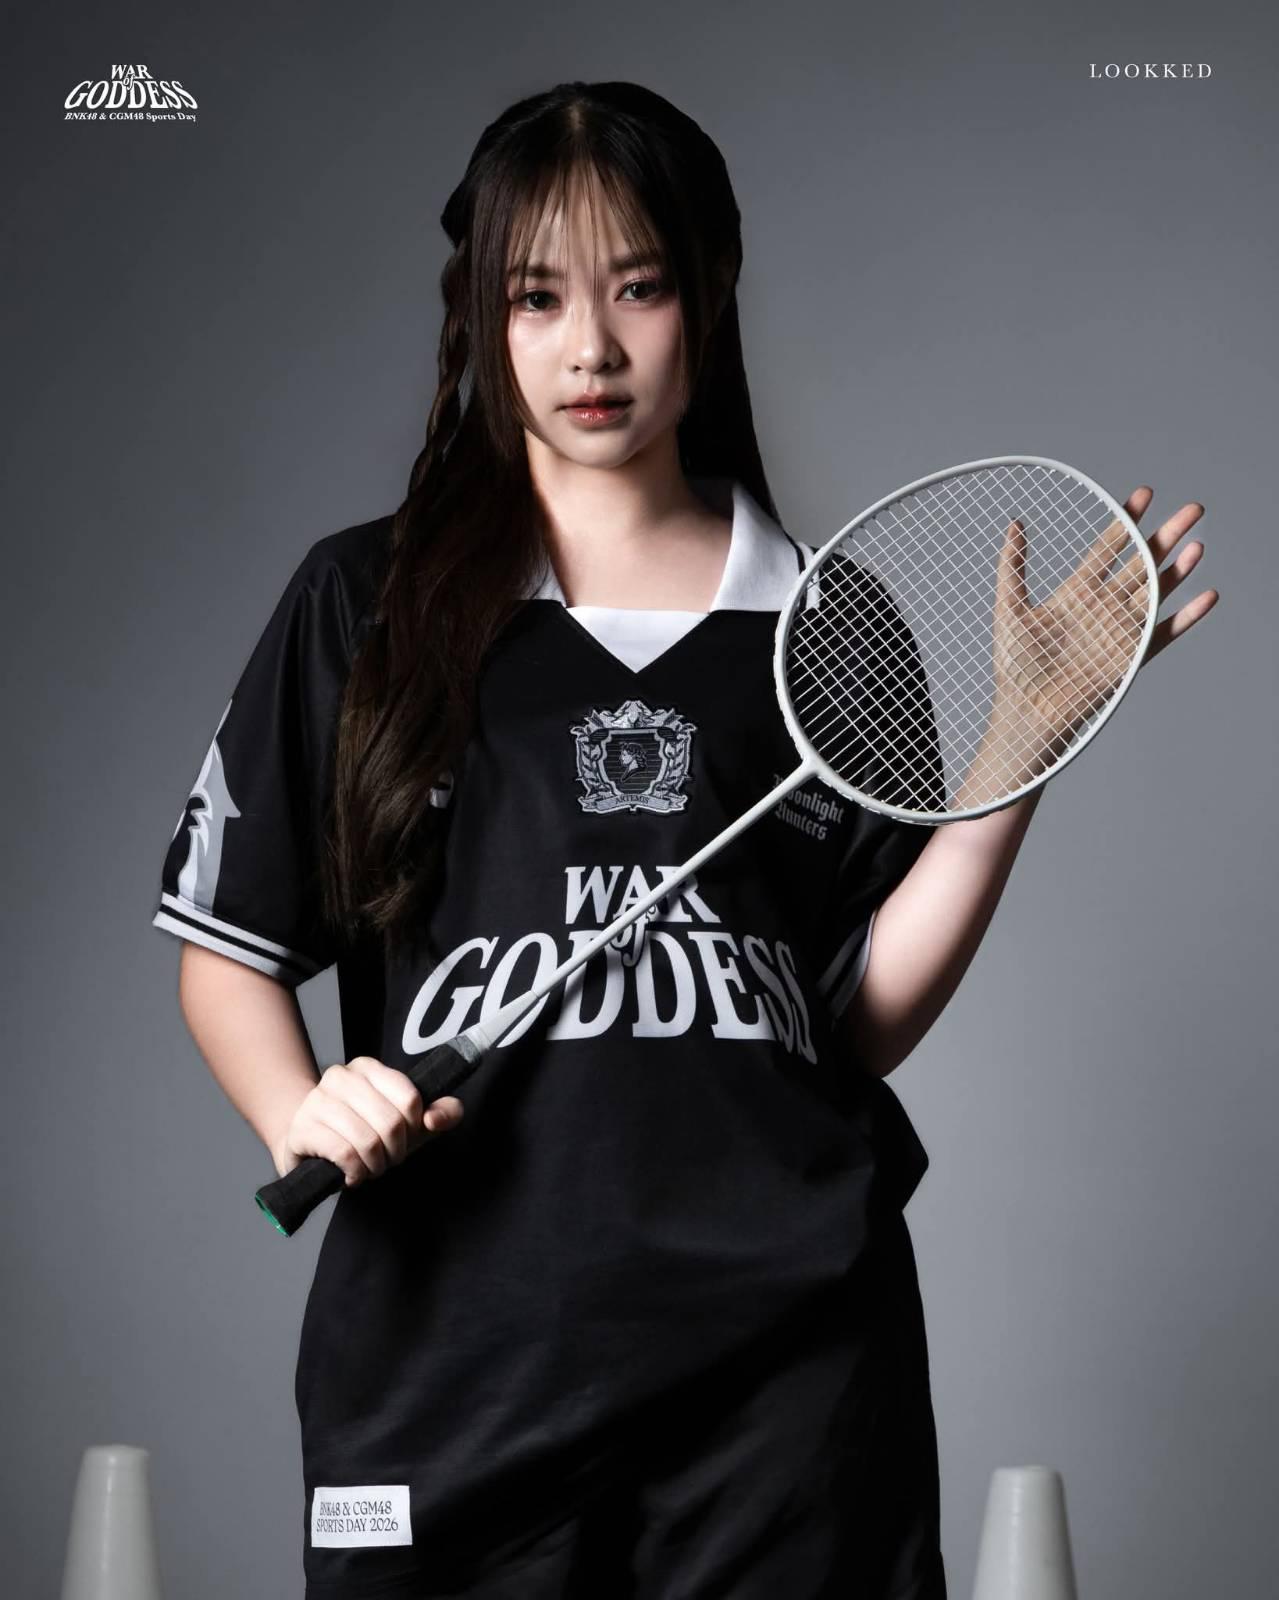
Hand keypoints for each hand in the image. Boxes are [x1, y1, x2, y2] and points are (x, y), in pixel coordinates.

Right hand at [272, 1056, 464, 1184]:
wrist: (309, 1144)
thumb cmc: (363, 1131)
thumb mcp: (408, 1122)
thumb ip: (441, 1113)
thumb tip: (435, 1119)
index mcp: (368, 1068)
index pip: (410, 1098)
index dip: (414, 1128)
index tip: (405, 1138)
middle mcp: (341, 1077)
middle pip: (391, 1122)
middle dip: (396, 1152)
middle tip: (387, 1159)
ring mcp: (317, 1101)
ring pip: (367, 1140)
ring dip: (375, 1166)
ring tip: (370, 1168)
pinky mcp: (303, 1128)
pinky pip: (344, 1154)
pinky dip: (355, 1172)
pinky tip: (352, 1175)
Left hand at [990, 485, 1218, 752]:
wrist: (1026, 713)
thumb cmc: (1015, 666)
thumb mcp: (1009, 609)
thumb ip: (1012, 567)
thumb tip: (1014, 524)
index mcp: (1076, 592)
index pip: (1108, 548)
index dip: (1126, 521)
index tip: (1144, 494)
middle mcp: (1103, 607)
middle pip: (1141, 564)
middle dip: (1165, 537)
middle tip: (1190, 510)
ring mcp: (1120, 631)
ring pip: (1156, 593)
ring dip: (1178, 571)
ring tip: (1197, 545)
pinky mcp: (1131, 658)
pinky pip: (1164, 633)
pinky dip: (1186, 617)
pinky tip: (1206, 596)